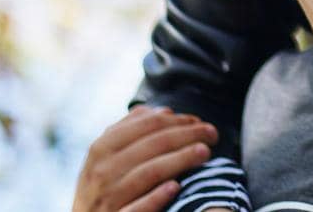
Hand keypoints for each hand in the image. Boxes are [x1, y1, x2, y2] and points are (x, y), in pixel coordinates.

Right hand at [73, 105, 218, 211]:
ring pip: (148, 173)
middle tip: (212, 133)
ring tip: (204, 152)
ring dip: (179, 160)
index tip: (200, 121)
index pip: (145, 125)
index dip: (177, 120)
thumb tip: (163, 111)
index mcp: (101, 149)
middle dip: (186, 135)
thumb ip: (130, 132)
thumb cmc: (101, 188)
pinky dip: (155, 197)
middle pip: (152, 145)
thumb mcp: (105, 158)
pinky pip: (136, 209)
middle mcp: (100, 172)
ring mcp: (106, 199)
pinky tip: (176, 187)